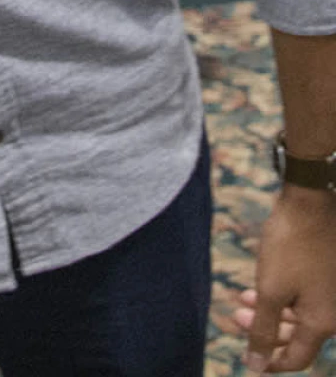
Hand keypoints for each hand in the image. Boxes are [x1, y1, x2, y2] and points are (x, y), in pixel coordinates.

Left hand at [236, 186, 335, 369]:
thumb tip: (257, 366)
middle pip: (297, 336)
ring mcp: (332, 293)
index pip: (298, 358)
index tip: (248, 358)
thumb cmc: (290, 245)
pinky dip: (281, 295)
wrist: (310, 202)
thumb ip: (263, 330)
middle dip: (265, 330)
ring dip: (269, 310)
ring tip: (242, 299)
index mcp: (324, 323)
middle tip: (237, 317)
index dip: (271, 362)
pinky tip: (259, 286)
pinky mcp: (327, 276)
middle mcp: (333, 313)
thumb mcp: (270, 290)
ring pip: (298, 314)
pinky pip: (304, 296)